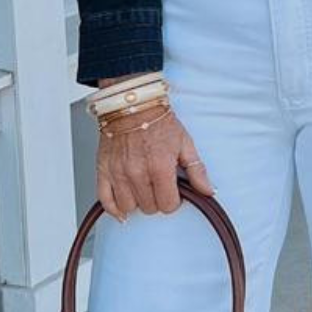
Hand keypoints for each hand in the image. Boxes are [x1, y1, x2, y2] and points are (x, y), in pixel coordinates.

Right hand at [95, 88, 213, 219]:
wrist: (132, 103)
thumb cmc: (158, 121)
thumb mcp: (185, 143)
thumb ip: (197, 170)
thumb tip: (208, 191)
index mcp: (160, 167)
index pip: (168, 205)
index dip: (174, 201)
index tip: (173, 192)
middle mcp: (137, 172)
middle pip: (149, 208)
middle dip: (156, 200)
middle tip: (158, 186)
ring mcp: (118, 172)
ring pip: (129, 207)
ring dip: (137, 202)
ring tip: (143, 189)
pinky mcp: (103, 170)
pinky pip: (106, 200)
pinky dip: (114, 208)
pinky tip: (122, 208)